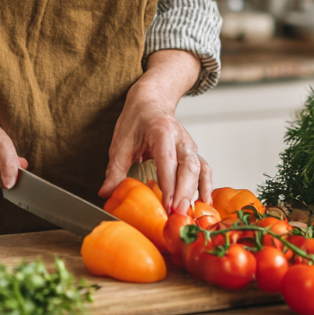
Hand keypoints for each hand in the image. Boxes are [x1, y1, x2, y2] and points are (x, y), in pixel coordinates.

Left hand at [97, 50, 210, 212]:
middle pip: (188, 166)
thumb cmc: (137, 118)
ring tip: (190, 213)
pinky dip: (206, 186)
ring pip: (199, 168)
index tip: (167, 204)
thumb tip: (106, 193)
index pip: (168, 160)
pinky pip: (204, 169)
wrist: (151, 101)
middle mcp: (180, 138)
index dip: (169, 184)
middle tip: (177, 214)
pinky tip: (204, 203)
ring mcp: (189, 145)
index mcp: (161, 131)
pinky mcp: (192, 153)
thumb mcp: (121, 141)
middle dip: (185, 192)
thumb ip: (116, 168)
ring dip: (196, 192)